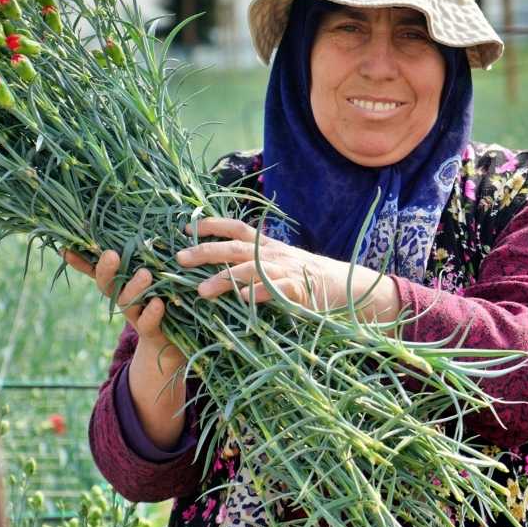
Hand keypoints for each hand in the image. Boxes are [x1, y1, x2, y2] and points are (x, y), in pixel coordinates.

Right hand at [62, 248, 184, 364]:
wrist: (172, 343)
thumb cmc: (165, 297)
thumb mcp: (159, 273)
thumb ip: (152, 254)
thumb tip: (151, 225)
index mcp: (122, 281)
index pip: (97, 269)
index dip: (80, 261)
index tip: (66, 249)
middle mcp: (123, 297)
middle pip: (107, 284)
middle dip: (106, 270)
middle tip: (111, 255)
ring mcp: (135, 314)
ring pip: (127, 301)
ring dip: (134, 287)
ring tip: (145, 274)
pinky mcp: (151, 331)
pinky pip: (147, 322)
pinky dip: (151, 313)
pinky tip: (157, 303)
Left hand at [175, 217, 400, 327]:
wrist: (347, 287)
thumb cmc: (307, 278)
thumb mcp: (279, 262)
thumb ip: (254, 261)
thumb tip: (221, 264)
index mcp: (268, 246)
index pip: (236, 228)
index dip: (212, 225)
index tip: (185, 227)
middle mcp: (274, 254)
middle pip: (235, 248)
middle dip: (206, 251)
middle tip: (179, 258)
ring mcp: (286, 271)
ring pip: (251, 270)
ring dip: (225, 279)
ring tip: (201, 292)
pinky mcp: (299, 291)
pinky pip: (277, 291)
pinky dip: (260, 294)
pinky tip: (243, 301)